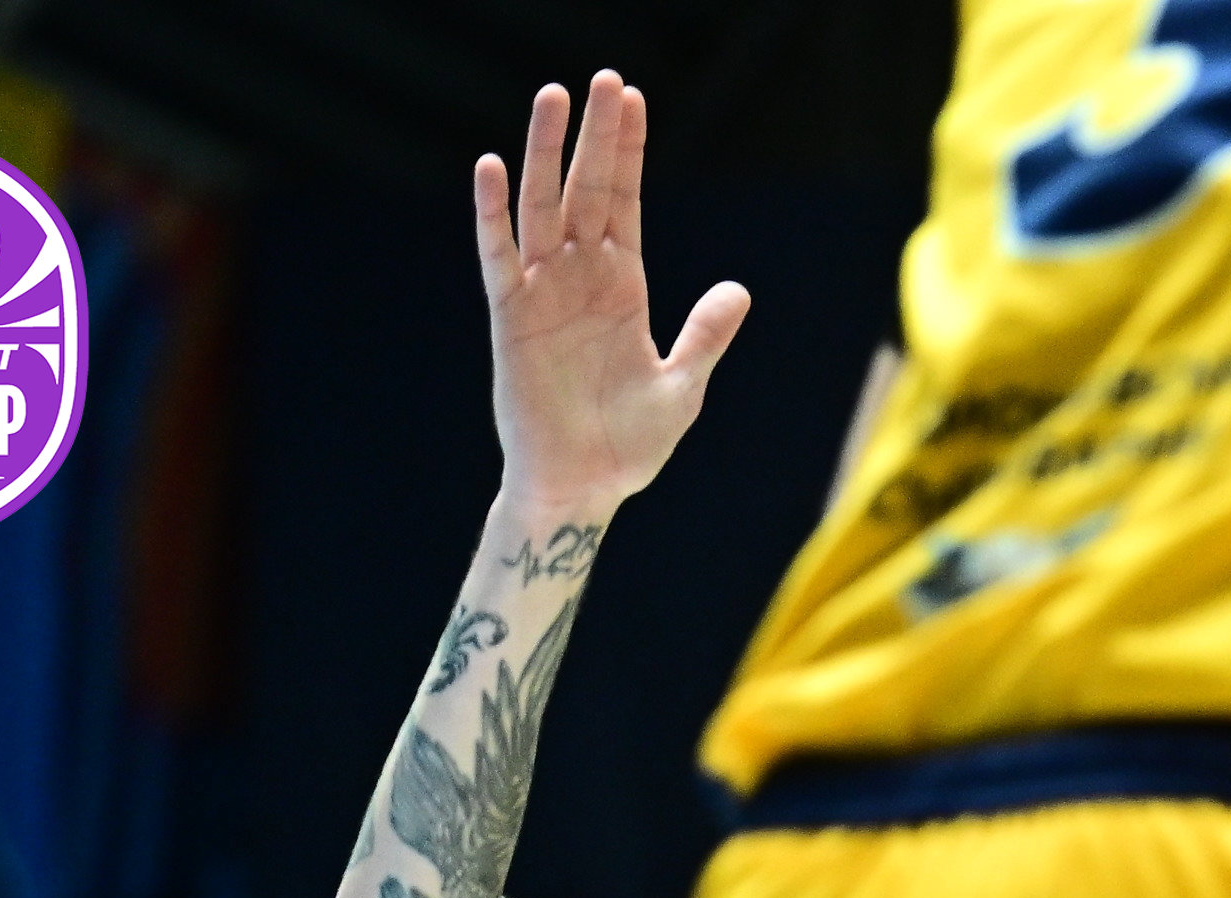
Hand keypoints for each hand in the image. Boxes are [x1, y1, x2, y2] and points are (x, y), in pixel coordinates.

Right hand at [476, 73, 748, 524]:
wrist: (583, 485)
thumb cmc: (630, 443)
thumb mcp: (681, 387)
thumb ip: (705, 336)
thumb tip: (739, 290)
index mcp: (623, 285)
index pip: (624, 201)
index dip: (628, 152)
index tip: (634, 99)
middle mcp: (580, 277)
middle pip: (586, 189)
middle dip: (596, 135)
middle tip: (605, 79)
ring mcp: (542, 292)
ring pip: (542, 207)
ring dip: (546, 153)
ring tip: (553, 98)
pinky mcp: (510, 316)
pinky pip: (499, 256)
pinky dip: (494, 215)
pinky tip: (491, 169)